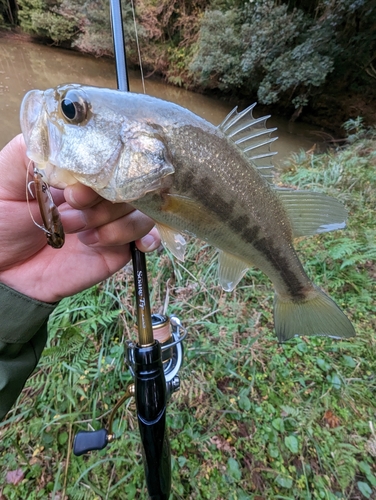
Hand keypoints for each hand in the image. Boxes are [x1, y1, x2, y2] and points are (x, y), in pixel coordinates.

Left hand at [0, 135, 159, 301]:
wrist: (3, 272)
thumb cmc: (0, 221)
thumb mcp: (7, 177)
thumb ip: (34, 150)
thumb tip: (72, 136)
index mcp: (77, 173)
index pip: (112, 158)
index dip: (102, 172)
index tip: (73, 191)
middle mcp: (98, 194)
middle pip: (132, 185)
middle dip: (104, 202)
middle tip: (71, 212)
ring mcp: (111, 220)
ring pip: (142, 211)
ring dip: (114, 224)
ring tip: (79, 235)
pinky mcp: (117, 248)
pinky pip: (147, 237)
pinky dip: (145, 238)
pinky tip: (127, 243)